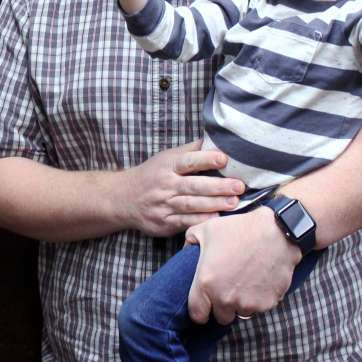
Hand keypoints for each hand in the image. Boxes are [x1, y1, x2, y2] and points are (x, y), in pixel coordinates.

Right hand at [119, 140, 244, 236]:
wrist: (123, 198)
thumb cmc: (152, 175)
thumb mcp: (166, 158)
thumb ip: (190, 151)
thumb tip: (215, 139)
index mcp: (167, 166)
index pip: (187, 161)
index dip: (205, 159)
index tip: (223, 159)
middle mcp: (164, 185)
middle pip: (193, 186)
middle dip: (218, 186)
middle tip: (238, 186)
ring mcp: (163, 205)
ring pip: (191, 205)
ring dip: (213, 204)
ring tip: (234, 202)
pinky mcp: (163, 222)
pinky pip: (184, 221)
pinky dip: (200, 220)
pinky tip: (216, 218)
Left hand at [185, 208, 301, 324]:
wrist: (276, 232)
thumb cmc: (239, 229)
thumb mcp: (206, 229)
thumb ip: (190, 241)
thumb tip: (186, 250)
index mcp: (206, 283)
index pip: (197, 314)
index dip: (199, 312)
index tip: (204, 307)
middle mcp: (226, 298)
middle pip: (221, 317)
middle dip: (222, 307)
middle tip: (227, 290)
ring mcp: (248, 303)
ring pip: (241, 313)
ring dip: (241, 303)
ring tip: (245, 282)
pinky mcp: (268, 303)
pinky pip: (260, 307)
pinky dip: (259, 298)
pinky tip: (260, 280)